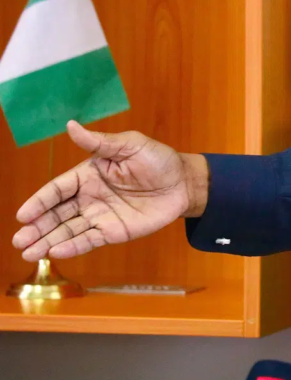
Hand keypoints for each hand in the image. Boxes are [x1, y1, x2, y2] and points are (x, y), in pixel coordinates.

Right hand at [11, 121, 208, 261]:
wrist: (184, 183)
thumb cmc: (157, 160)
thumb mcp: (130, 145)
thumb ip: (99, 142)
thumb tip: (70, 125)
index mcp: (88, 175)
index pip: (57, 190)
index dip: (39, 202)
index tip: (22, 215)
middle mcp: (89, 197)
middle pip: (57, 214)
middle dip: (37, 227)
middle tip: (18, 241)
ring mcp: (100, 216)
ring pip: (68, 230)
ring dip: (48, 241)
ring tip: (28, 253)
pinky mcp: (114, 231)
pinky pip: (90, 240)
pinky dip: (73, 247)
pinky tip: (56, 253)